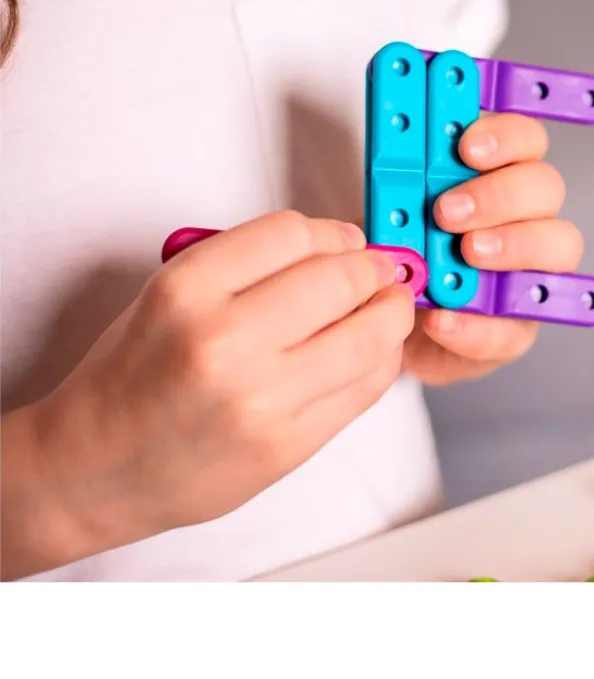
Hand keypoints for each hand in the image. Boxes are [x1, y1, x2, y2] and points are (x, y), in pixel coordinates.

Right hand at [1, 211, 412, 578]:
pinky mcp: (287, 445)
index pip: (291, 233)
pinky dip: (382, 360)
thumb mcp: (171, 293)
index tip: (345, 241)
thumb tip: (341, 247)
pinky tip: (372, 351)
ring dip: (392, 314)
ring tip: (388, 308)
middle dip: (373, 269)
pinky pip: (365, 387)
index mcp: (186, 290)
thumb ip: (251, 265)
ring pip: (369, 335)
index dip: (332, 233)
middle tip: (379, 272)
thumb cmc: (135, 375)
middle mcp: (223, 341)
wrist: (94, 468)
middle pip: (340, 278)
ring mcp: (260, 398)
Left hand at [403, 113, 582, 384]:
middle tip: (447, 212)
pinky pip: (516, 327)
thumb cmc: (399, 254)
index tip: (466, 147)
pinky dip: (477, 326)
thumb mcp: (390, 215)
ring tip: (465, 255)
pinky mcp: (519, 327)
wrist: (387, 323)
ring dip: (512, 245)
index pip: (526, 139)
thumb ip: (399, 191)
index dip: (505, 136)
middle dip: (498, 195)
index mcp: (499, 175)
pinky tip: (440, 319)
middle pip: (545, 186)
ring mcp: (532, 272)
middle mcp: (526, 217)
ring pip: (559, 244)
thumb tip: (393, 170)